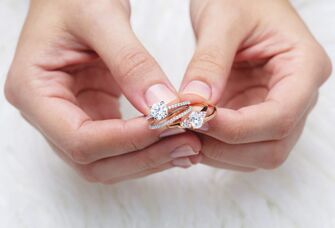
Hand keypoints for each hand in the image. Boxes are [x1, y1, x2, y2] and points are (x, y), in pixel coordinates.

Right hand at [5, 0, 200, 183]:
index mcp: (33, 91)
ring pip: (108, 161)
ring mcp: (71, 117)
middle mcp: (48, 114)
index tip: (168, 126)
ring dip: (149, 158)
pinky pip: (120, 145)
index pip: (78, 139)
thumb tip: (163, 105)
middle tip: (188, 143)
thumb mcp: (101, 18)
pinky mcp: (94, 114)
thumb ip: (132, 62)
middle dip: (143, 156)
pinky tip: (175, 139)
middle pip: (93, 161)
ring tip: (190, 145)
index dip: (126, 140)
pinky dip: (148, 147)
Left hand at [180, 0, 331, 170]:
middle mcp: (297, 96)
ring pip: (256, 154)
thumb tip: (195, 102)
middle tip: (185, 131)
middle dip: (225, 147)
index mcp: (304, 68)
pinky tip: (192, 132)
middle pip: (272, 147)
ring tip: (184, 131)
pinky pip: (240, 148)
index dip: (237, 128)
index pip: (280, 117)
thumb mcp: (223, 19)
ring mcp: (275, 108)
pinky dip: (214, 148)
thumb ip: (209, 61)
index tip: (197, 120)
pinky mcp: (254, 114)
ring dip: (217, 152)